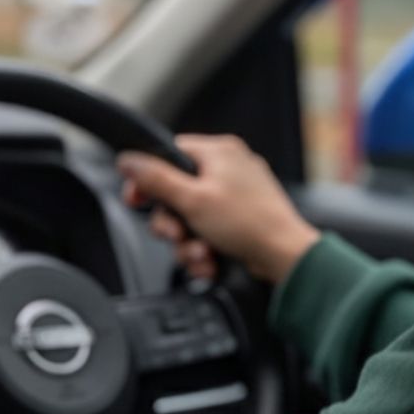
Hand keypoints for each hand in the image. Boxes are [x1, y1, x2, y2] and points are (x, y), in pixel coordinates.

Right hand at [118, 134, 320, 284]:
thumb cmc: (248, 223)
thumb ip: (156, 179)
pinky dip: (205, 249)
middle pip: (177, 192)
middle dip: (172, 223)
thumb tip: (128, 160)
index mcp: (219, 152)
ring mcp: (236, 196)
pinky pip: (209, 231)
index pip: (170, 154)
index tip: (137, 199)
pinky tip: (211, 261)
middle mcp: (228, 169)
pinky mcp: (241, 221)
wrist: (285, 257)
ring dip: (188, 243)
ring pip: (191, 218)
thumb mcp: (192, 200)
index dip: (148, 178)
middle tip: (176, 235)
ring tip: (201, 254)